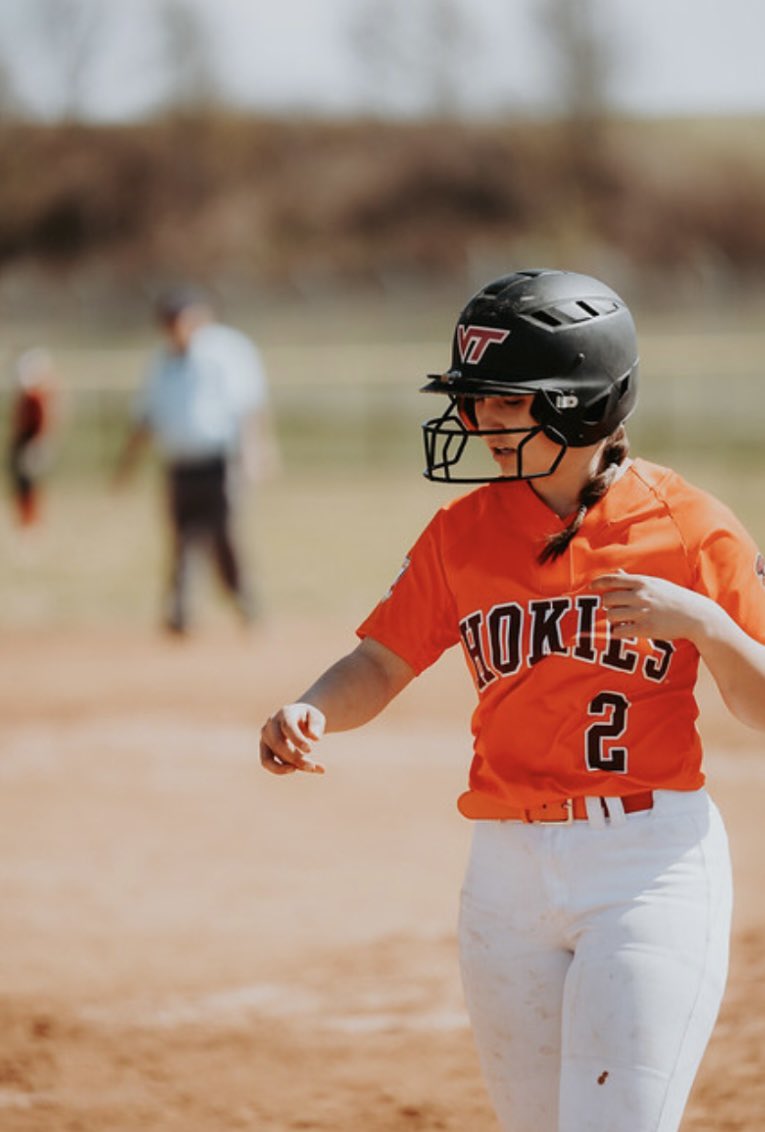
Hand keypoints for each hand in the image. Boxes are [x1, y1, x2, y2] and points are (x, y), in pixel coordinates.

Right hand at [260, 703, 326, 775]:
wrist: (298, 718)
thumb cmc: (308, 719)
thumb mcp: (317, 717)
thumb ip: (317, 725)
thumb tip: (315, 738)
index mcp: (285, 713)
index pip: (288, 727)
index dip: (297, 740)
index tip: (310, 750)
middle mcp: (271, 724)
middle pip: (278, 744)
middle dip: (295, 758)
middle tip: (312, 765)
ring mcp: (265, 737)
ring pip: (270, 757)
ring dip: (288, 767)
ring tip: (309, 768)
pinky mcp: (264, 748)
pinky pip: (266, 763)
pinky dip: (280, 770)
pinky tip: (296, 770)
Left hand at [591, 571, 712, 642]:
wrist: (696, 615)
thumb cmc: (674, 598)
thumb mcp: (656, 584)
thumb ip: (634, 580)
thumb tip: (616, 571)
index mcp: (643, 582)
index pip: (613, 580)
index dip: (598, 583)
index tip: (590, 587)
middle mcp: (641, 596)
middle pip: (608, 600)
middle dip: (608, 605)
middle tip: (616, 610)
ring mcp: (643, 612)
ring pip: (612, 616)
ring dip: (613, 620)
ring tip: (622, 621)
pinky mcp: (646, 629)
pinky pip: (620, 631)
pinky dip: (618, 632)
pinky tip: (624, 631)